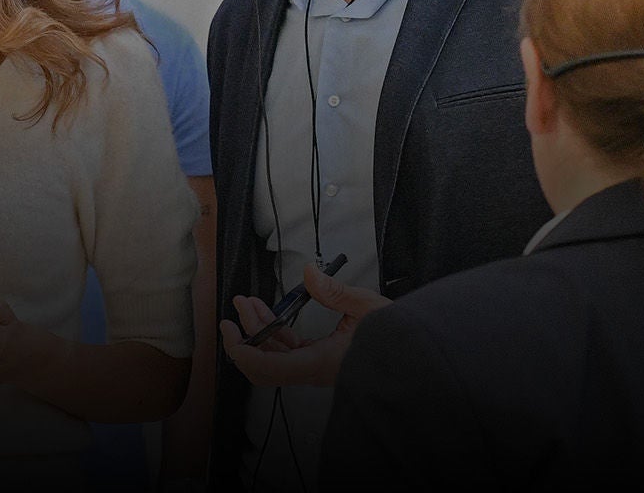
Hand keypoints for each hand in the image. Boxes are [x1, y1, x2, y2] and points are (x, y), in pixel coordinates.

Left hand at [218, 262, 388, 387]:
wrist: (414, 359)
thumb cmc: (395, 338)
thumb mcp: (367, 308)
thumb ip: (334, 291)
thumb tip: (310, 273)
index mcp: (319, 363)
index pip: (268, 367)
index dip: (242, 351)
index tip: (229, 329)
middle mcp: (313, 370)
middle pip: (265, 363)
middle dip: (246, 334)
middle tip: (236, 310)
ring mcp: (315, 367)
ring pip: (275, 355)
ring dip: (259, 329)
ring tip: (248, 303)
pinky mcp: (320, 360)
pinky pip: (288, 351)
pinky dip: (275, 331)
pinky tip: (270, 311)